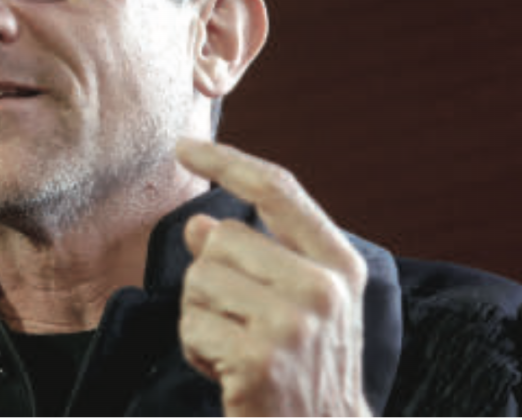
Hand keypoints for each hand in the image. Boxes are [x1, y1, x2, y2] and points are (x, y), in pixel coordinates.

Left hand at [175, 138, 371, 416]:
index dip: (226, 160)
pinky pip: (191, 325)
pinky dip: (196, 351)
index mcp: (338, 264)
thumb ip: (256, 257)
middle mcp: (323, 288)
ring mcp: (293, 323)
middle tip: (237, 324)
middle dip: (210, 279)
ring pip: (199, 279)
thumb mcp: (297, 305)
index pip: (277, 190)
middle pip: (221, 237)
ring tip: (236, 349)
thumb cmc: (305, 369)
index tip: (183, 146)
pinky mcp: (259, 357)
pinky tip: (229, 375)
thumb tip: (198, 226)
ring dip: (201, 318)